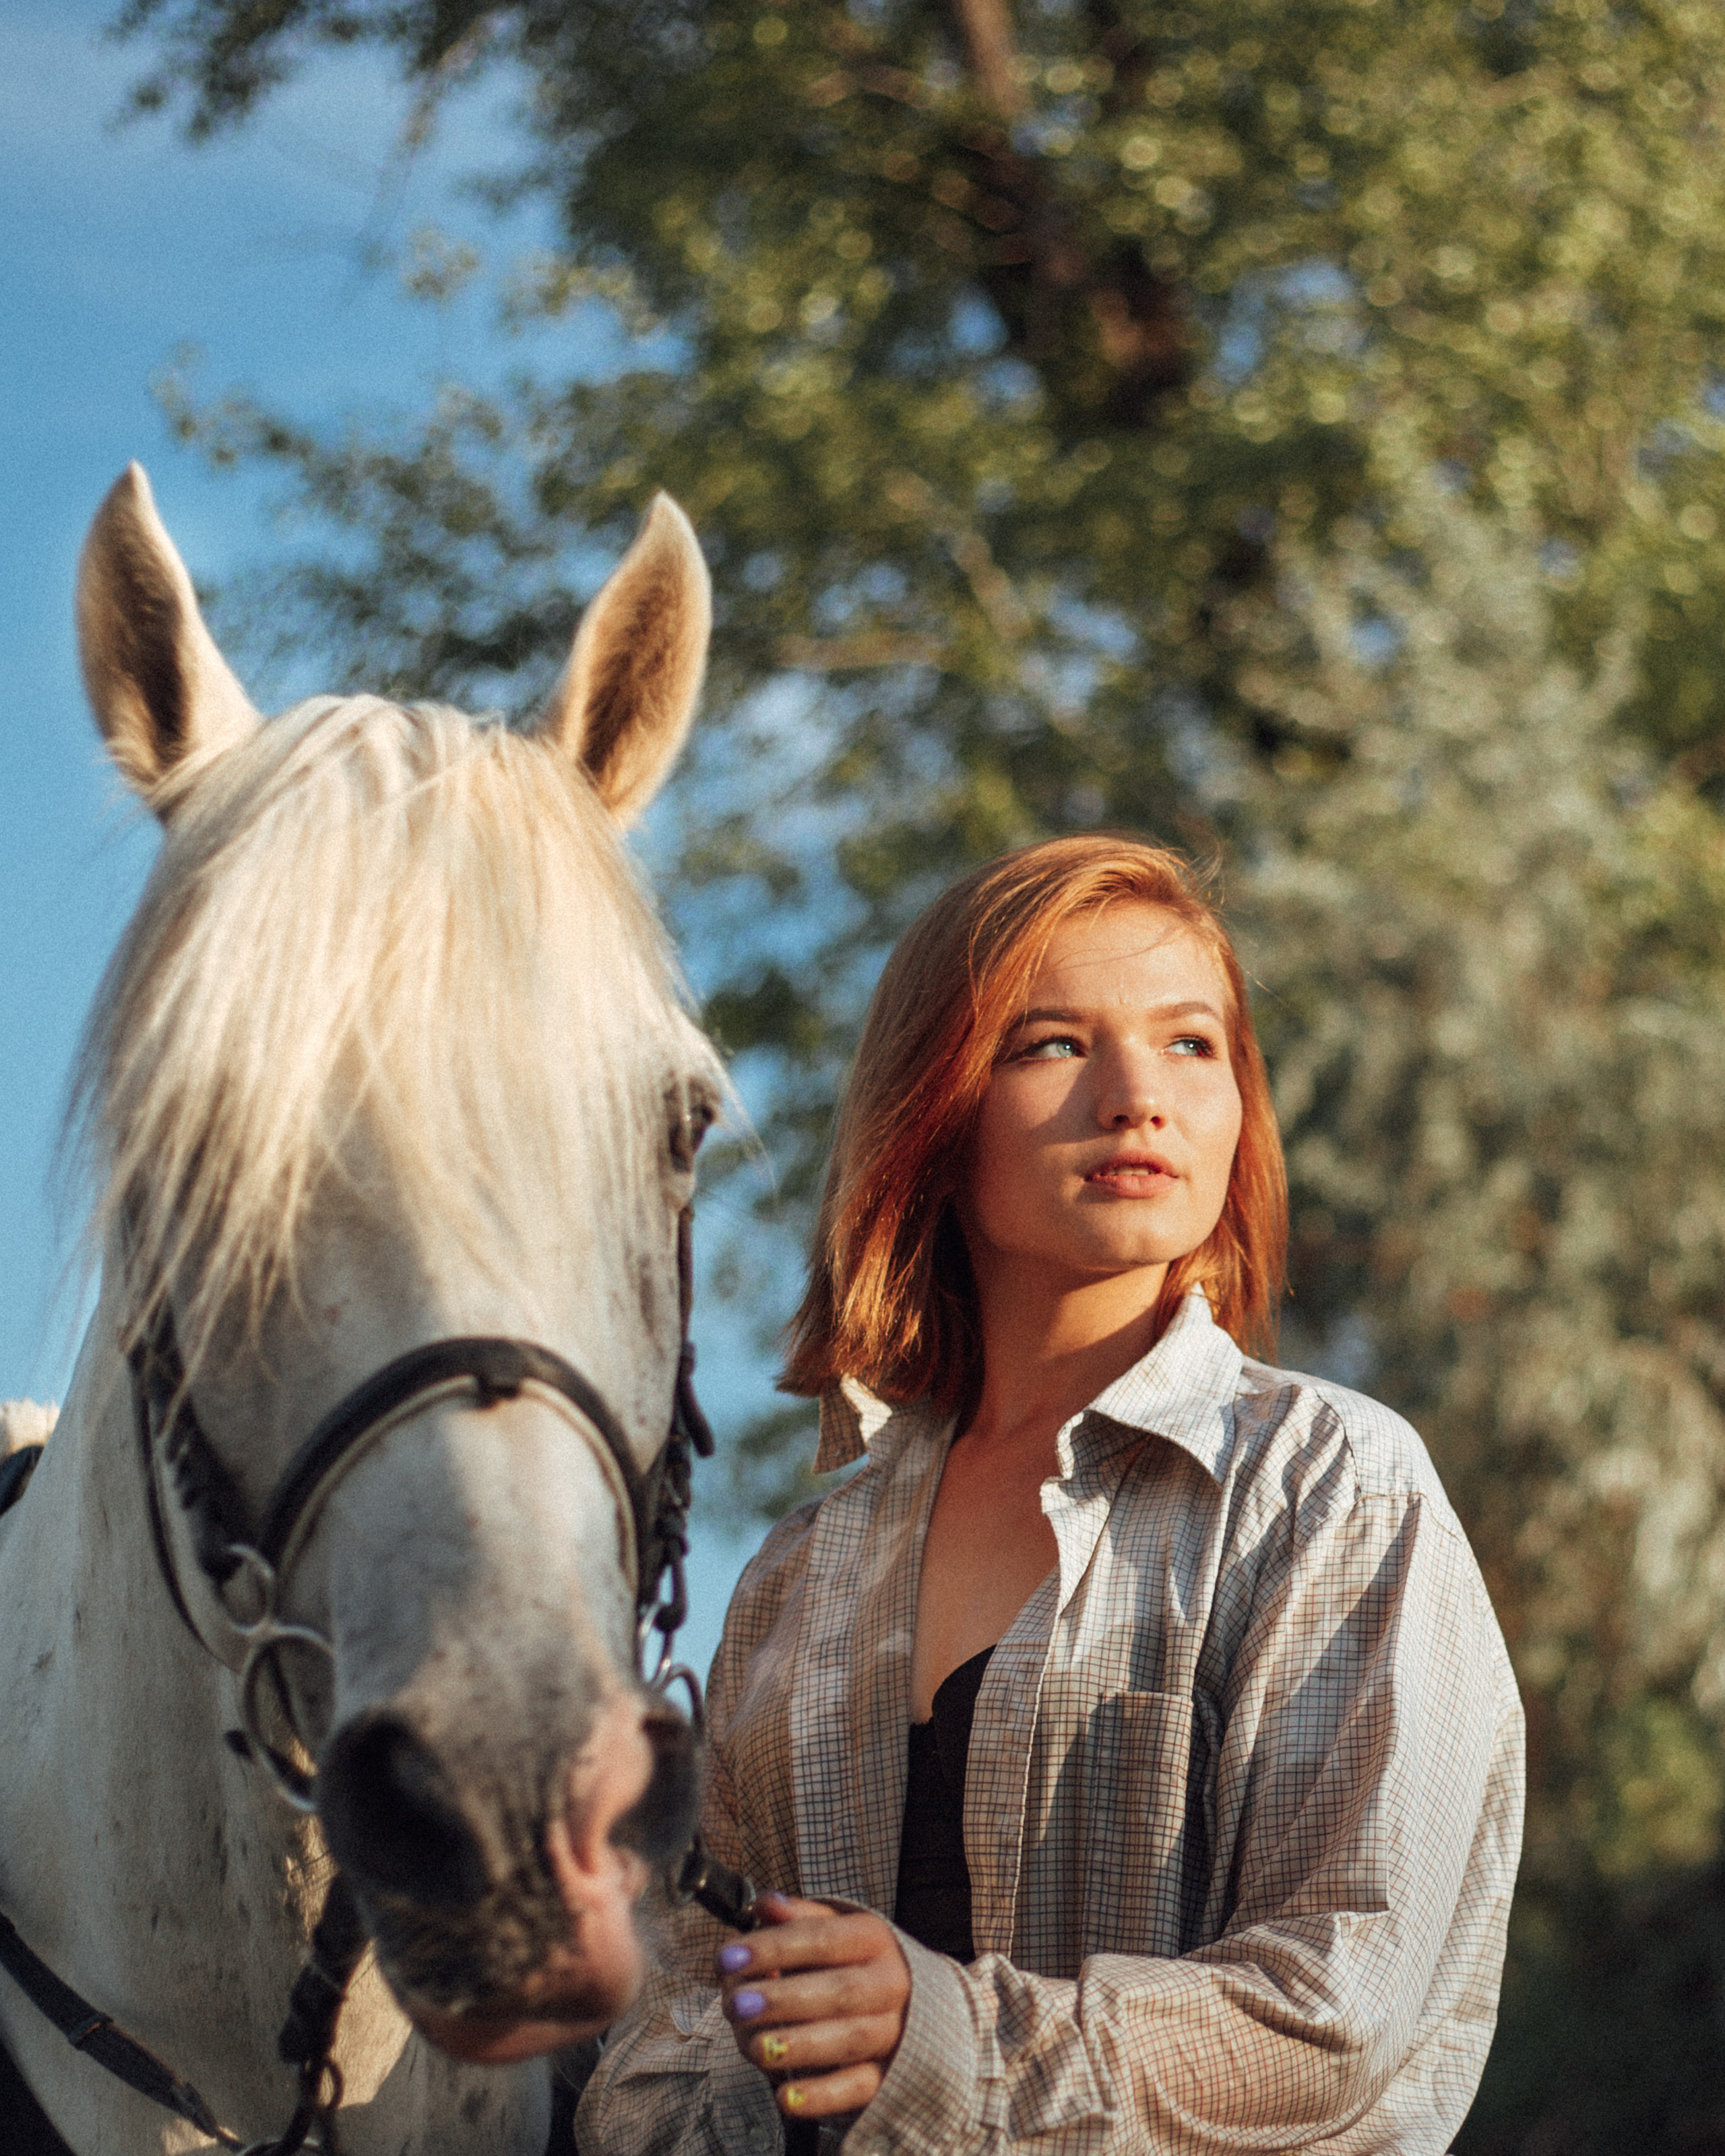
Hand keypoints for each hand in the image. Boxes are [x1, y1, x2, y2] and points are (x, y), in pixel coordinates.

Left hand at [716, 1892, 910, 2120]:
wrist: (914, 2005)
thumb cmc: (854, 1962)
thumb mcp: (833, 1929)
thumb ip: (798, 1918)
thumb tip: (765, 1905)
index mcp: (874, 1939)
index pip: (823, 1939)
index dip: (774, 1947)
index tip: (729, 1957)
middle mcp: (890, 1984)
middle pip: (840, 1992)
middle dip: (784, 1999)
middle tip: (736, 2005)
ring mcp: (893, 2032)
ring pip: (851, 2039)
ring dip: (800, 2045)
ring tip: (755, 2047)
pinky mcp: (887, 2077)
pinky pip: (859, 2089)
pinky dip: (823, 2096)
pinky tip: (785, 2098)